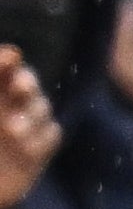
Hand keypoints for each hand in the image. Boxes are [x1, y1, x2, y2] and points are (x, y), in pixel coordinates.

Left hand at [0, 51, 57, 208]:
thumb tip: (9, 59)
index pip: (4, 68)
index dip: (7, 61)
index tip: (10, 57)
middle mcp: (7, 105)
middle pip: (28, 82)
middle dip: (27, 82)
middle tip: (20, 88)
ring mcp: (25, 126)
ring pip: (42, 108)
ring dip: (31, 116)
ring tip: (13, 131)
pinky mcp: (38, 150)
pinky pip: (52, 135)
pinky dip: (40, 141)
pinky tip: (24, 151)